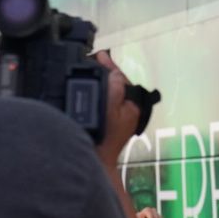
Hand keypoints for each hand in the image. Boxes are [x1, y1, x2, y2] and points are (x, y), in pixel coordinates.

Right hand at [93, 50, 143, 166]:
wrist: (94, 162)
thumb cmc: (103, 136)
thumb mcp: (109, 107)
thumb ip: (115, 87)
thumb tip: (114, 72)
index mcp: (132, 106)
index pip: (122, 79)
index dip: (111, 66)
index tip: (100, 55)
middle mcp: (127, 112)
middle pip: (117, 86)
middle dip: (106, 73)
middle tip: (93, 60)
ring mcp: (117, 120)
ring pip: (109, 94)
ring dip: (100, 83)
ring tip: (89, 70)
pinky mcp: (107, 126)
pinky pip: (102, 104)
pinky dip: (95, 95)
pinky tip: (86, 91)